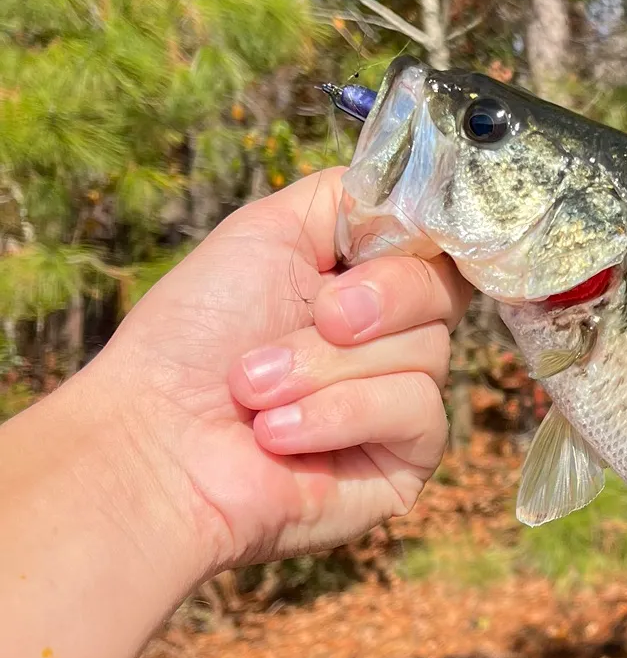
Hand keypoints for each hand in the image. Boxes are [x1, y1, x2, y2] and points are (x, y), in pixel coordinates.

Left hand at [86, 168, 472, 576]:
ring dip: (328, 368)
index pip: (439, 246)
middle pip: (443, 292)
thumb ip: (351, 198)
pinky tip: (280, 434)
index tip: (371, 250)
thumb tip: (419, 197)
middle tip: (315, 320)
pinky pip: (418, 411)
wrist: (153, 440)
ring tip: (259, 393)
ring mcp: (402, 401)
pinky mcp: (406, 461)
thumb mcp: (266, 231)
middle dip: (371, 302)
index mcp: (366, 281)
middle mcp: (392, 338)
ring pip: (430, 353)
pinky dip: (341, 413)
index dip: (422, 241)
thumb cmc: (192, 339)